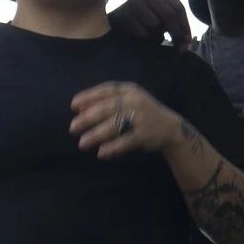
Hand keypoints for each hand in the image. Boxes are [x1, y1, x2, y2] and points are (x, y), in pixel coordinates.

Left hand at [70, 81, 186, 158]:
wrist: (170, 128)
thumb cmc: (142, 113)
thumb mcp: (130, 100)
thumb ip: (108, 101)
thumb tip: (79, 108)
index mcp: (129, 90)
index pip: (106, 90)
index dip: (88, 97)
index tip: (73, 106)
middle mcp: (134, 101)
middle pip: (106, 109)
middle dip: (87, 119)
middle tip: (73, 128)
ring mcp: (140, 118)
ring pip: (113, 126)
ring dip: (95, 135)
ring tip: (82, 143)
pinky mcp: (144, 134)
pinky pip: (125, 141)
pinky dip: (112, 148)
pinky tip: (101, 153)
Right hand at [108, 0, 190, 48]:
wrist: (119, 18)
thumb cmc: (146, 16)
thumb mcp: (162, 13)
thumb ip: (175, 23)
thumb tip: (184, 45)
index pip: (178, 8)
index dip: (185, 27)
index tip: (187, 42)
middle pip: (169, 15)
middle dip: (176, 33)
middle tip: (179, 48)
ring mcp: (135, 1)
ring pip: (155, 24)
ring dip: (155, 33)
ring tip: (151, 31)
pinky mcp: (125, 14)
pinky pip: (143, 32)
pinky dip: (144, 36)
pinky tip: (140, 32)